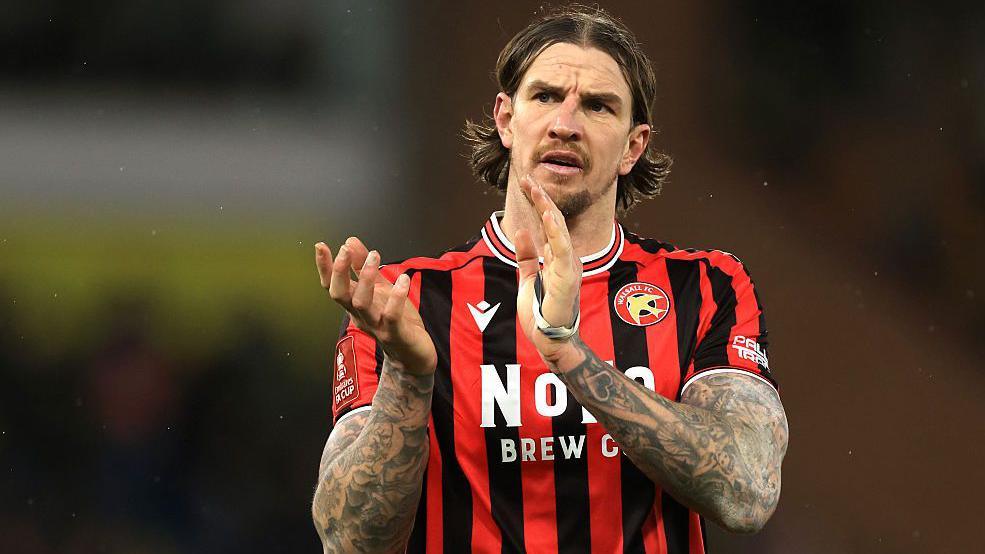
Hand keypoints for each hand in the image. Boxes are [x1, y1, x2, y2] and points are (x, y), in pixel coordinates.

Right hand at [315, 237, 436, 374]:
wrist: (413, 355)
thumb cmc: (397, 322)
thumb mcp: (381, 289)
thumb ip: (365, 268)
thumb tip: (350, 242)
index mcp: (355, 304)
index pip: (332, 286)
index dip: (324, 267)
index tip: (321, 246)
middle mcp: (361, 315)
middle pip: (339, 295)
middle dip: (339, 271)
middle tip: (344, 249)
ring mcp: (376, 325)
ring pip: (361, 303)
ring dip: (366, 279)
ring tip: (375, 256)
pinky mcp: (395, 334)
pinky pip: (391, 316)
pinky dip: (396, 297)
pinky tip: (404, 280)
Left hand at [515, 175, 582, 362]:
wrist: (550, 340)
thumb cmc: (542, 311)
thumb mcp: (528, 278)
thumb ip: (527, 256)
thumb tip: (522, 231)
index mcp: (559, 257)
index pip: (548, 223)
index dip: (538, 203)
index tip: (526, 184)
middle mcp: (567, 258)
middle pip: (554, 222)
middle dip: (541, 199)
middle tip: (528, 178)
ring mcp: (569, 267)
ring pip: (560, 232)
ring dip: (547, 210)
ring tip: (536, 190)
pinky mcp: (567, 279)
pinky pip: (563, 252)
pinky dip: (557, 233)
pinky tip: (548, 216)